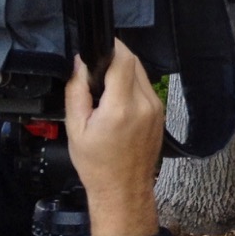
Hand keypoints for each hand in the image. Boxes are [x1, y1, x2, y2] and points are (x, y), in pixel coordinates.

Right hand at [65, 40, 163, 235]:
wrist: (123, 189)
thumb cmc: (97, 164)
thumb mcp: (75, 128)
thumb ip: (77, 90)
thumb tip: (80, 63)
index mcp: (121, 107)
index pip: (123, 60)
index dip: (111, 46)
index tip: (97, 46)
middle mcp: (145, 104)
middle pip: (133, 63)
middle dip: (114, 58)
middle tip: (95, 70)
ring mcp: (156, 109)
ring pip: (141, 74)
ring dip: (123, 71)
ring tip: (103, 86)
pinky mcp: (160, 113)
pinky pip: (146, 88)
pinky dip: (131, 85)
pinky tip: (117, 99)